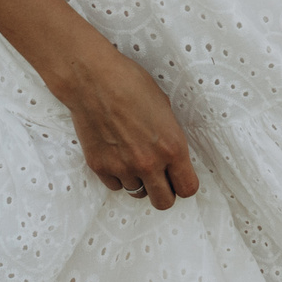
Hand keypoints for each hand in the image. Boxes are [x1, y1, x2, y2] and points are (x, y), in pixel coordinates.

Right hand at [56, 47, 199, 210]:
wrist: (93, 80)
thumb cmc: (131, 84)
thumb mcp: (164, 108)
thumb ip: (170, 137)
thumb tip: (171, 154)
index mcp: (172, 147)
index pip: (188, 188)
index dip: (184, 183)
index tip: (179, 177)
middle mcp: (149, 163)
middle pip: (164, 202)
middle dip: (164, 192)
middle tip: (160, 178)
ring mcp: (123, 167)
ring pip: (138, 193)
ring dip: (139, 180)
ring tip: (133, 157)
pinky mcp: (100, 167)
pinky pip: (116, 185)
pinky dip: (118, 176)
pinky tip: (117, 155)